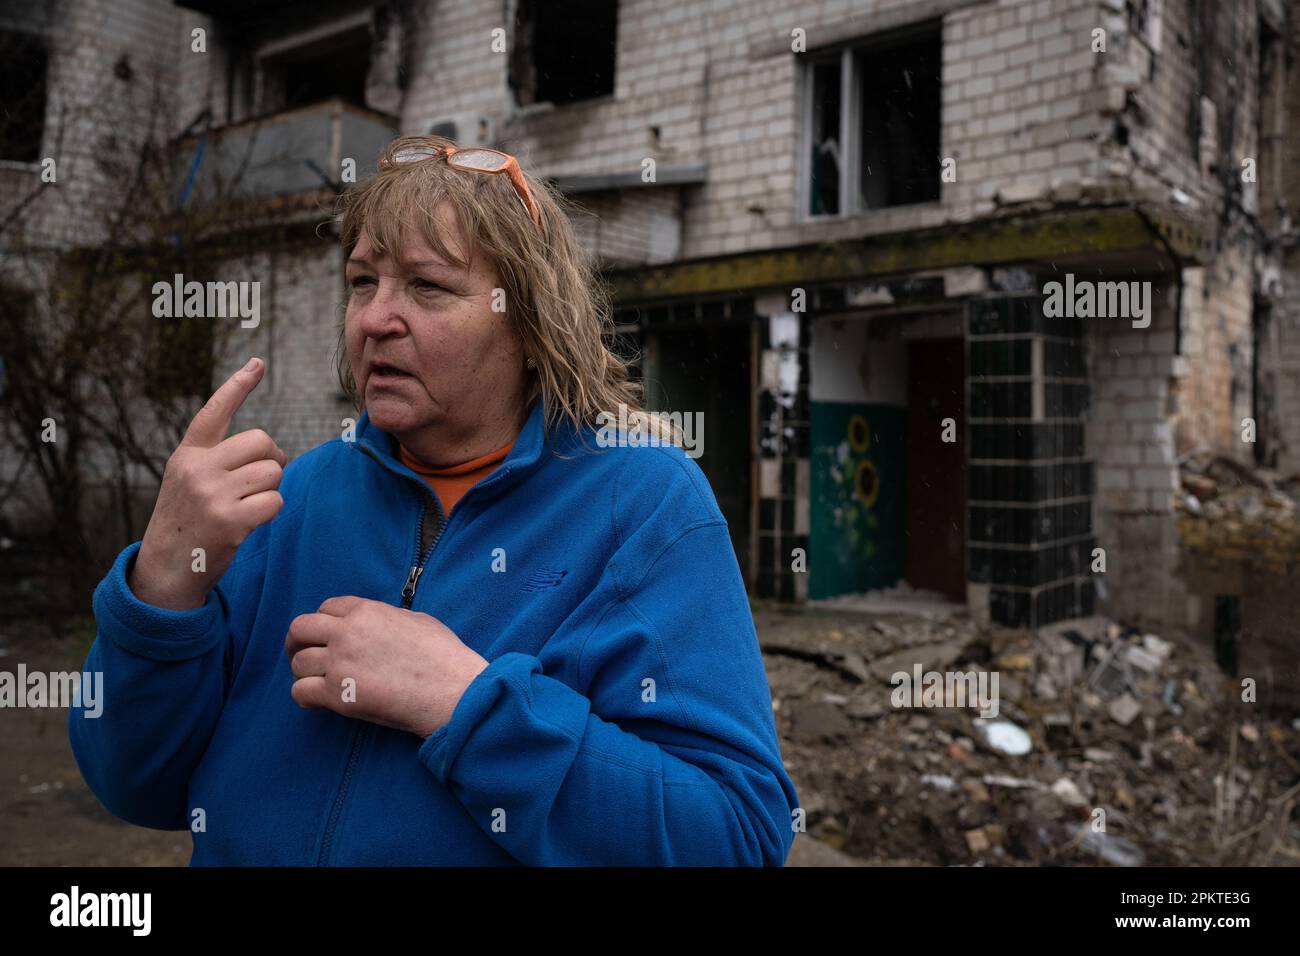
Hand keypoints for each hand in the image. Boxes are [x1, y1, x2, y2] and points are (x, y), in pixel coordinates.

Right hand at [131, 358, 286, 609]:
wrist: (166, 570)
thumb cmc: (187, 524)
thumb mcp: (188, 483)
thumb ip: (215, 461)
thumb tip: (267, 449)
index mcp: (187, 455)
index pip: (215, 411)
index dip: (238, 386)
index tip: (257, 363)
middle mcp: (197, 468)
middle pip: (262, 442)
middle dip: (272, 460)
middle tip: (261, 479)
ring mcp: (212, 493)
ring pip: (272, 472)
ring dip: (271, 490)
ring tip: (248, 505)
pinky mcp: (229, 519)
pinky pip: (275, 501)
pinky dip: (271, 512)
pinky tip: (249, 523)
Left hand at [285, 597, 489, 737]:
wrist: (450, 689)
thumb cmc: (443, 656)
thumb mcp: (417, 620)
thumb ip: (388, 618)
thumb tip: (381, 626)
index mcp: (367, 611)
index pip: (327, 607)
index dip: (323, 622)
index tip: (325, 635)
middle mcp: (347, 632)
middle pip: (300, 628)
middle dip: (297, 641)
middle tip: (302, 654)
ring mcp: (340, 663)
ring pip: (298, 663)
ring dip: (304, 673)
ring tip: (316, 683)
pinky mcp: (338, 695)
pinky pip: (300, 692)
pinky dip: (305, 698)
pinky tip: (319, 702)